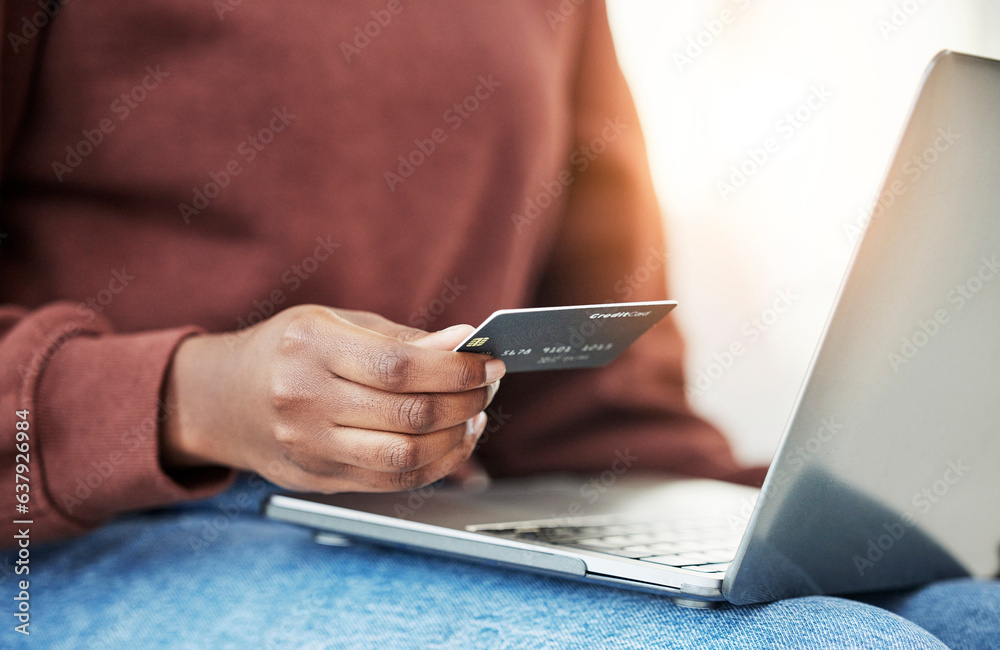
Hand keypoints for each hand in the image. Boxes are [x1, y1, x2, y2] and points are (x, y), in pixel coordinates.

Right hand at [161, 305, 503, 492]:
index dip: (457, 369)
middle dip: (465, 401)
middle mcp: (304, 399)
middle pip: (409, 414)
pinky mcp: (317, 478)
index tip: (490, 364)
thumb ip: (400, 338)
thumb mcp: (336, 323)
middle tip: (487, 387)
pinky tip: (452, 442)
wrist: (219, 399)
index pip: (401, 366)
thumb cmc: (287, 351)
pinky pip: (391, 481)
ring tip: (473, 416)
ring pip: (404, 455)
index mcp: (311, 347)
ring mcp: (308, 446)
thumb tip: (462, 342)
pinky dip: (435, 465)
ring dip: (456, 438)